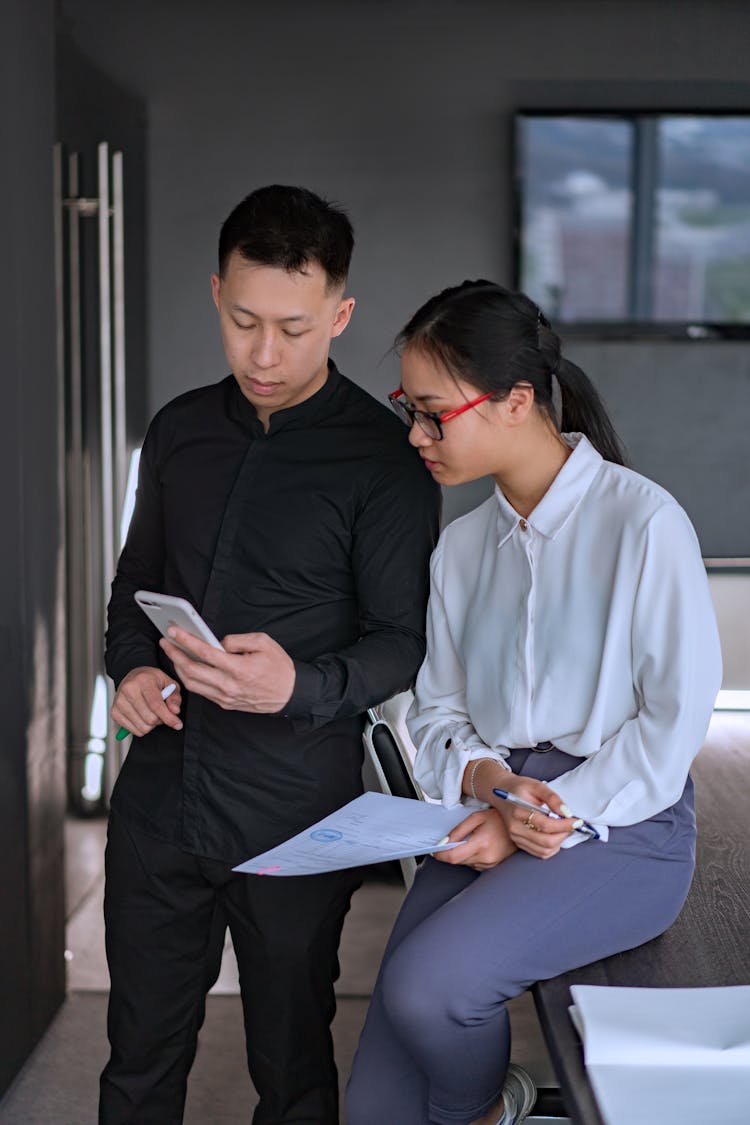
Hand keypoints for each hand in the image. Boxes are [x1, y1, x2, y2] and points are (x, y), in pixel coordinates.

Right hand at [111, 666, 182, 736]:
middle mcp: (128, 689)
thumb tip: (174, 711)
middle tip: (161, 713)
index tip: (178, 724)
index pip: (156, 705)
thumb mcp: (169, 683)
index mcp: (143, 680)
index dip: (169, 717)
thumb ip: (174, 697)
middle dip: (160, 720)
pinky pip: (133, 730)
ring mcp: (119, 701)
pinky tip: (142, 717)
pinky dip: (142, 728)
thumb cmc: (153, 681)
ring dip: (151, 725)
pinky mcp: (114, 712)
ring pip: (142, 727)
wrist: (133, 677)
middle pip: (150, 718)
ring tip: (152, 713)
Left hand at [159, 626, 295, 713]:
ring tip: (173, 654)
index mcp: (238, 668)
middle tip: (165, 642)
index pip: (205, 653)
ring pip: (192, 684)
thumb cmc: (279, 667)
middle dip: (174, 654)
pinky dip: (190, 679)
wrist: (290, 694)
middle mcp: (229, 685)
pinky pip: (202, 691)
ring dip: (178, 668)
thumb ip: (237, 640)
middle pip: (191, 670)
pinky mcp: (225, 704)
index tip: (173, 631)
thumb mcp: (264, 642)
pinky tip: (187, 668)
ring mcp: (225, 697)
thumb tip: (217, 643)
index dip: (186, 640)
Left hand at [433, 808, 515, 870]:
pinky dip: (472, 856)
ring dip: (462, 854)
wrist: (522, 825)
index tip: (435, 851)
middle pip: (458, 861)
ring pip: (466, 864)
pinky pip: (475, 864)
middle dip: (451, 852)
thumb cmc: (499, 818)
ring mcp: (491, 864)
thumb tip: (444, 842)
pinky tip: (478, 845)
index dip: (441, 855)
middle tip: (452, 839)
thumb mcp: (476, 818)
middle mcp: (487, 857)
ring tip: (471, 839)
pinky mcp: (494, 866)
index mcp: (481, 844)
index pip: (453, 857)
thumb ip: (459, 831)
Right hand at [490, 774, 576, 859]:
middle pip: (546, 841)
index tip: (577, 821)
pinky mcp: (520, 844)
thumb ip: (552, 798)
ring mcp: (516, 838)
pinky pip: (540, 853)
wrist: (502, 794)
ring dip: (559, 842)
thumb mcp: (536, 785)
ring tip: (562, 828)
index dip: (564, 824)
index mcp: (518, 812)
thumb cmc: (520, 788)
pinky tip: (554, 834)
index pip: (546, 825)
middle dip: (564, 834)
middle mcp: (515, 828)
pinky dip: (552, 847)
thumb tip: (567, 813)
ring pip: (544, 851)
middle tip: (571, 825)